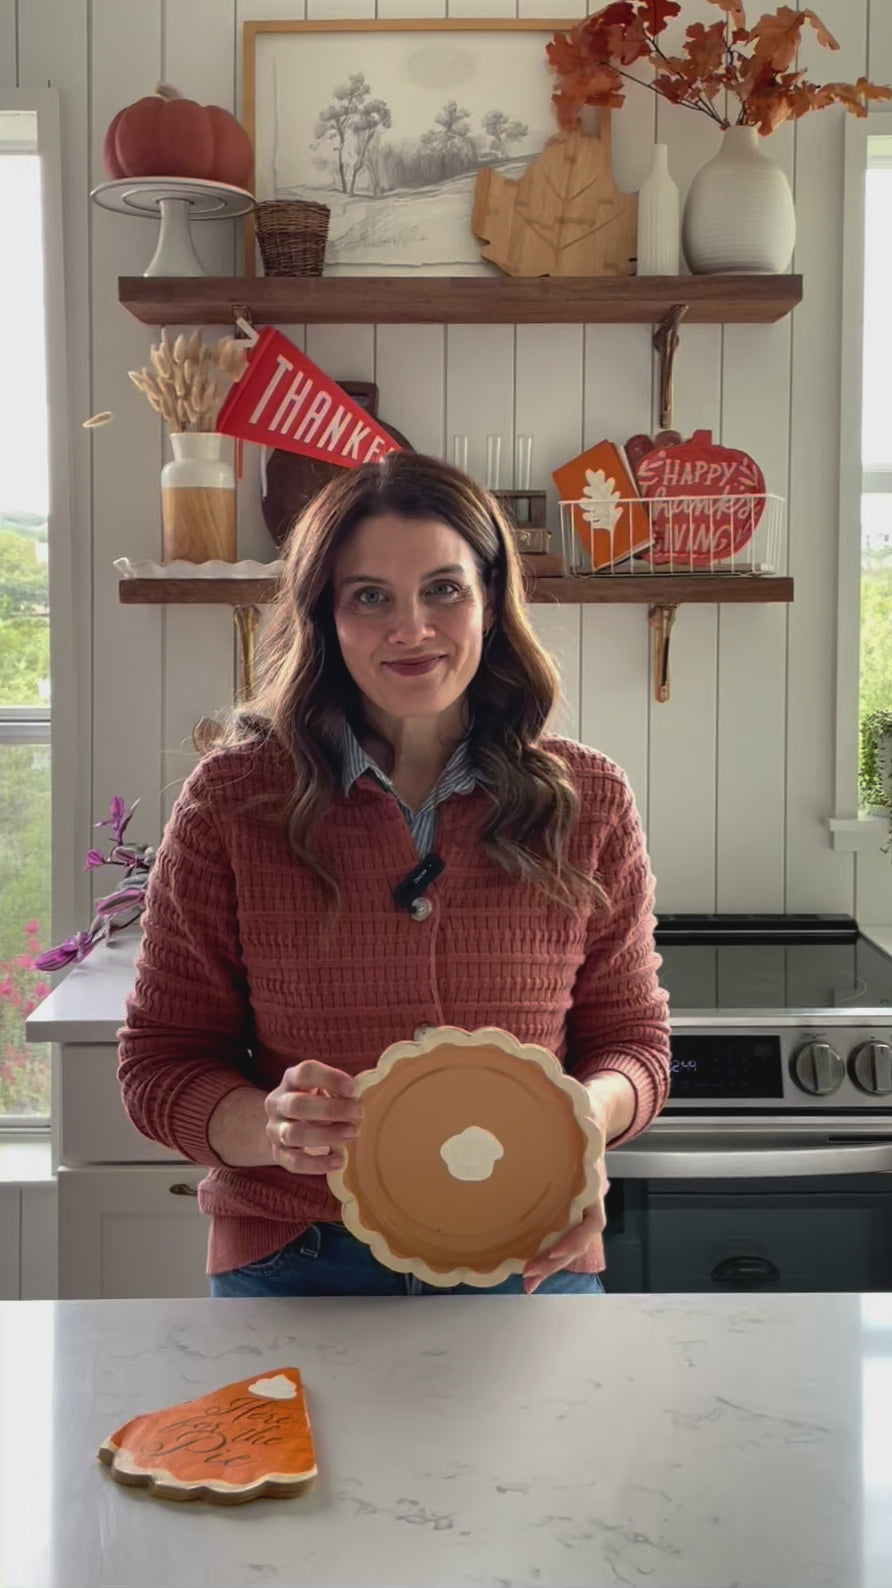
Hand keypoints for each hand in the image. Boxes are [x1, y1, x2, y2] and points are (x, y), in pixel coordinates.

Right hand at [265, 1061, 362, 1175]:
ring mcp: (275, 1129)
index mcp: (291, 1080)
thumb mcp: (325, 1089)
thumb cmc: (317, 1101)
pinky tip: (339, 1161)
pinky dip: (317, 1164)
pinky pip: (294, 1162)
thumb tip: (359, 1098)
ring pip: (293, 1134)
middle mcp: (277, 1103)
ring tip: (352, 1133)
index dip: (330, 1078)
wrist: (287, 1124)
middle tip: (359, 1113)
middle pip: (297, 1105)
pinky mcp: (278, 1154)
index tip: (353, 1088)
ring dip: (326, 1135)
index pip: (305, 1073)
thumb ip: (340, 1091)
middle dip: (331, 1110)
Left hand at [522, 1088, 610, 1293]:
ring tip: (526, 1280)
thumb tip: (556, 1086)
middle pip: (577, 1239)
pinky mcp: (561, 1204)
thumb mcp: (579, 1110)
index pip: (593, 1219)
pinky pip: (556, 1233)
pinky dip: (543, 1251)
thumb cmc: (581, 1114)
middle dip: (555, 1261)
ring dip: (548, 1263)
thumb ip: (570, 1106)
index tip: (556, 1251)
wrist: (592, 1113)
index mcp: (592, 1180)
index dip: (575, 1238)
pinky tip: (523, 1262)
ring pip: (567, 1241)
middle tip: (529, 1275)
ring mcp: (576, 1203)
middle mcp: (588, 1197)